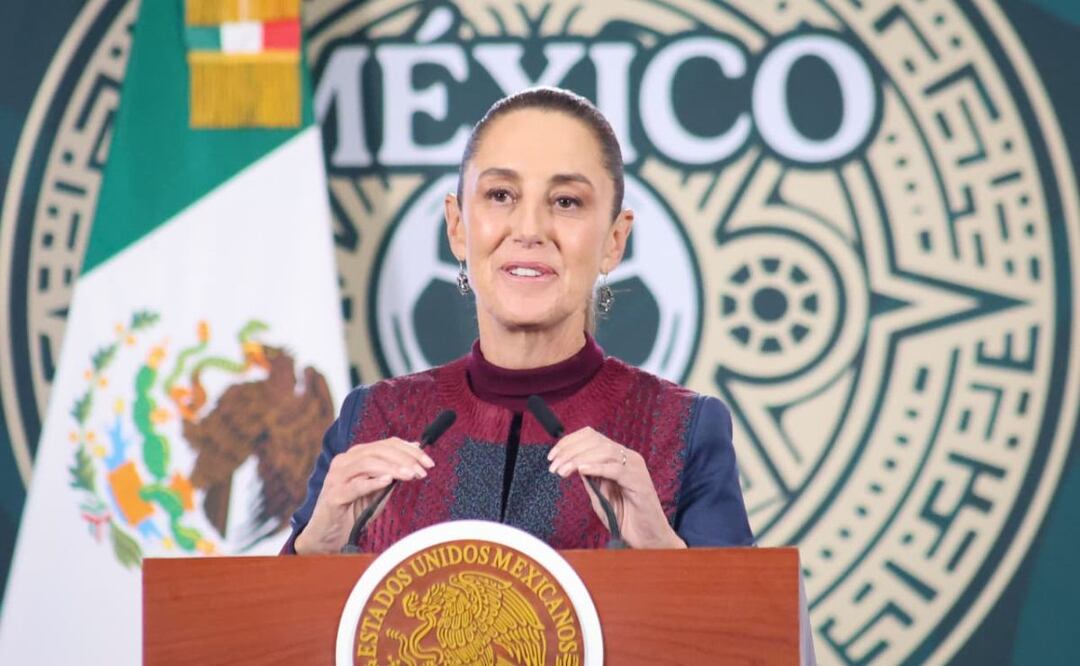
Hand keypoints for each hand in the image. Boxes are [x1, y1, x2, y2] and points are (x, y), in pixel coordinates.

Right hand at [294, 438, 433, 553]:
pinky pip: (355, 485)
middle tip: (423, 470)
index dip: (410, 450)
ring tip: (411, 476)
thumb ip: (394, 471)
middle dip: (405, 459)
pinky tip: (388, 481)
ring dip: (393, 468)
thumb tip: (415, 450)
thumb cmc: (355, 510)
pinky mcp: (334, 495)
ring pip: (367, 463)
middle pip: (378, 450)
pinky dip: (372, 482)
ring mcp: (336, 477)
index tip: (428, 462)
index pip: (387, 444)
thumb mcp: (379, 489)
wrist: (329, 534)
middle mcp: (345, 461)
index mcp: (356, 455)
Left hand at [547, 427, 685, 548]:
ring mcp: (635, 468)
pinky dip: (597, 467)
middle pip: (595, 440)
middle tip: (554, 465)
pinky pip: (616, 469)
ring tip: (563, 470)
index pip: (591, 437)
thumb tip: (572, 465)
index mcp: (618, 458)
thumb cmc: (626, 518)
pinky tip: (582, 471)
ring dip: (579, 459)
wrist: (649, 538)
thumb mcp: (599, 495)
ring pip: (604, 451)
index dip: (569, 442)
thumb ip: (589, 479)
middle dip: (570, 450)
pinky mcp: (640, 482)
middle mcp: (628, 457)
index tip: (552, 456)